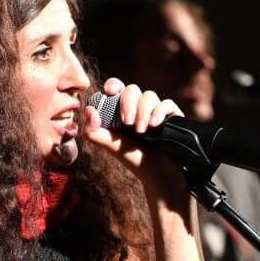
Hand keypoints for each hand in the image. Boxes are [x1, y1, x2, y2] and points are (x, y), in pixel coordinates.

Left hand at [82, 78, 187, 197]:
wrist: (158, 175)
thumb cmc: (134, 159)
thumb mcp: (111, 146)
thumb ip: (94, 132)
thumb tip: (87, 110)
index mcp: (121, 111)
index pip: (117, 88)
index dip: (113, 85)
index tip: (110, 92)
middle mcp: (138, 108)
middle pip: (132, 89)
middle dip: (128, 103)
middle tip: (126, 123)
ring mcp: (155, 111)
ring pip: (149, 95)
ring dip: (143, 111)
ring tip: (142, 130)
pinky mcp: (172, 116)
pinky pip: (167, 103)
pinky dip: (159, 111)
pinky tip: (154, 125)